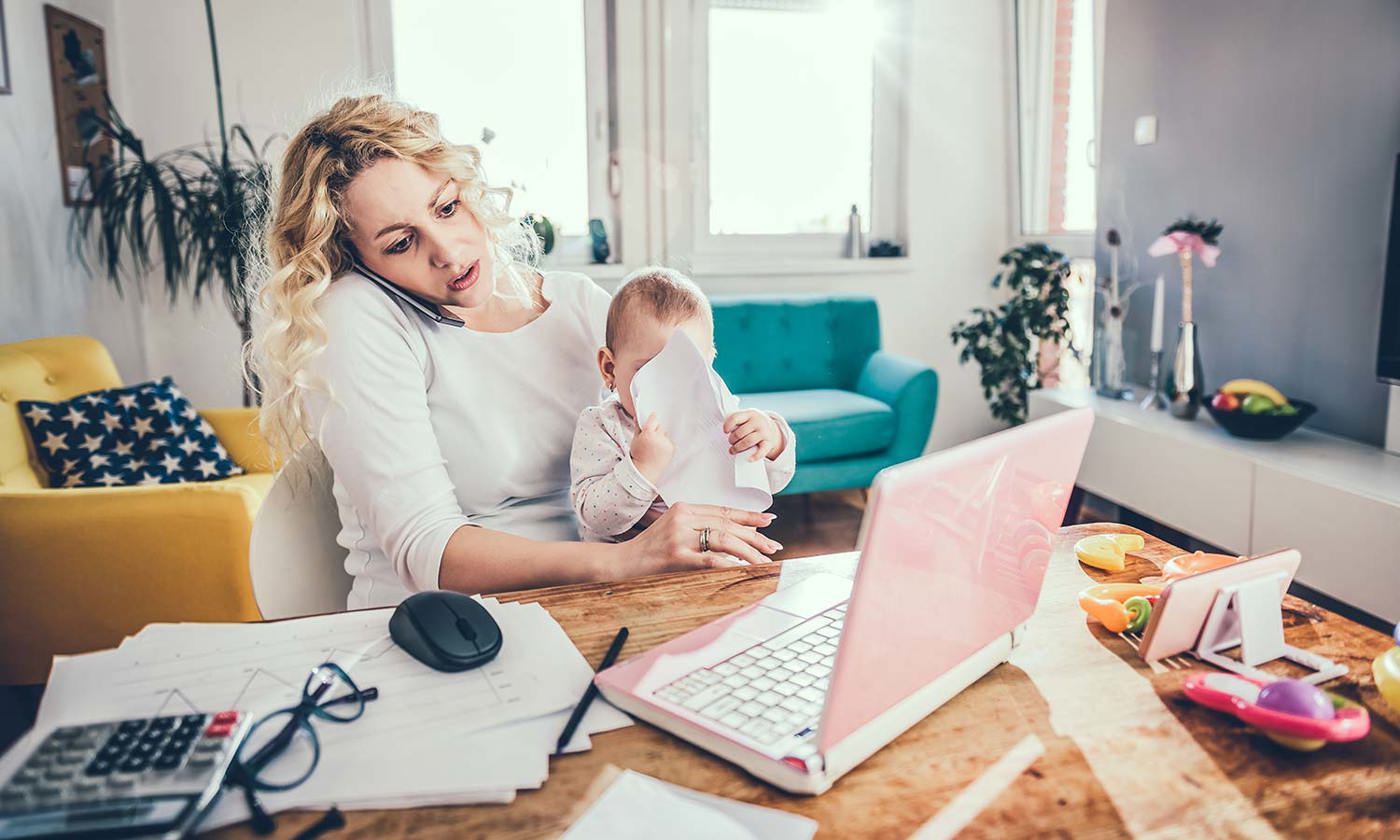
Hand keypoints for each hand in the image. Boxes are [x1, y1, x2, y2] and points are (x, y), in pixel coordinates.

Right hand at [617, 502, 782, 575]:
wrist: (621, 562)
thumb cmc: (650, 549)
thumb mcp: (673, 529)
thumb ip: (698, 527)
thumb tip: (732, 536)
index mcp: (684, 508)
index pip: (723, 511)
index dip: (748, 516)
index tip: (768, 521)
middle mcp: (683, 518)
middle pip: (727, 525)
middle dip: (754, 536)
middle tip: (772, 546)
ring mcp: (679, 537)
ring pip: (723, 540)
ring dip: (748, 552)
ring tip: (763, 561)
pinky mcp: (676, 556)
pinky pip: (710, 559)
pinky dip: (729, 564)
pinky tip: (742, 569)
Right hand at [630, 413, 674, 482]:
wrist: (646, 470)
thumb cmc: (638, 456)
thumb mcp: (635, 440)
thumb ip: (638, 427)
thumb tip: (638, 417)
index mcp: (649, 434)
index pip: (653, 419)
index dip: (651, 419)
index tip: (651, 419)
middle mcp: (659, 438)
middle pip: (659, 426)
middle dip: (655, 430)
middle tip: (649, 438)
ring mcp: (667, 443)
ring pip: (665, 434)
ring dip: (661, 436)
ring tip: (654, 446)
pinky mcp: (672, 448)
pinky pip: (669, 441)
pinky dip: (665, 443)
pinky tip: (659, 450)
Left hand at [723, 410, 784, 461]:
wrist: (771, 428)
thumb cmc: (753, 424)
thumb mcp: (746, 418)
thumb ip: (735, 421)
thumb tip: (725, 430)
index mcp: (749, 414)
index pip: (735, 418)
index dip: (727, 425)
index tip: (725, 431)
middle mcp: (758, 421)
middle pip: (740, 432)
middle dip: (732, 439)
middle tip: (731, 442)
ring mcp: (764, 432)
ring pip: (748, 441)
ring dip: (738, 448)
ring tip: (733, 450)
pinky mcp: (769, 442)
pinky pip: (762, 451)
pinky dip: (755, 456)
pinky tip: (749, 459)